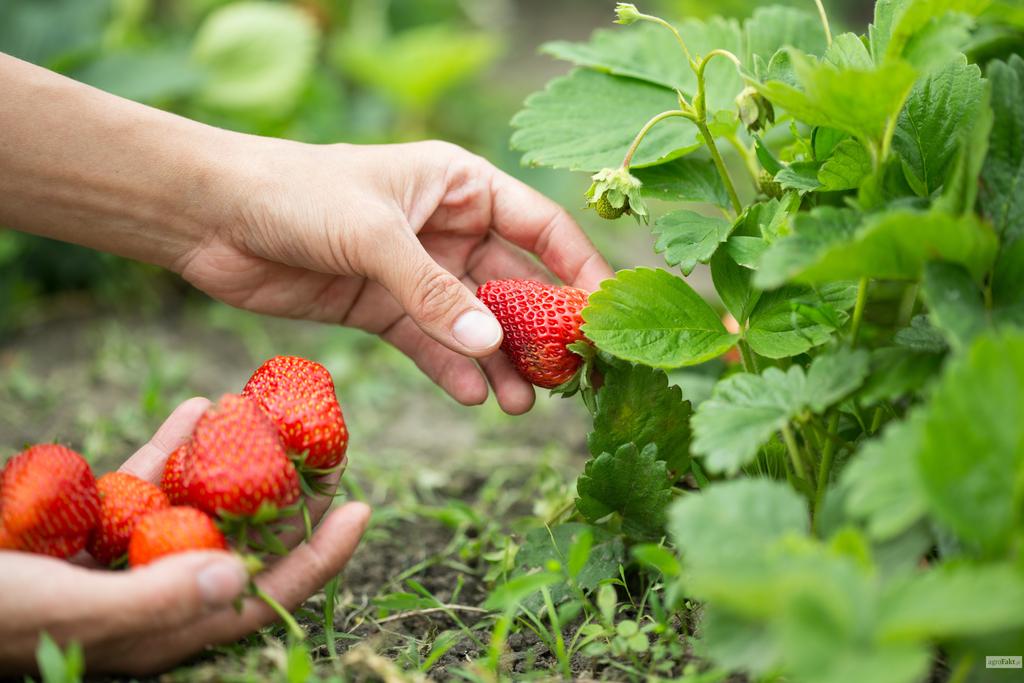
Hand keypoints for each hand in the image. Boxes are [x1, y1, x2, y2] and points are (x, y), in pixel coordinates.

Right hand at [0, 399, 370, 675]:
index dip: (320, 556)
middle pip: (246, 541)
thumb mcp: (69, 609)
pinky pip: (149, 482)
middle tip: (326, 447)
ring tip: (271, 417)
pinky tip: (200, 407)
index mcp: (167, 623)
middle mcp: (158, 591)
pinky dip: (175, 447)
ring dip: (235, 460)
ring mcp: (127, 556)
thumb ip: (155, 599)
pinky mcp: (92, 526)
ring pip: (201, 504)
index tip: (361, 508)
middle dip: (289, 496)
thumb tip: (238, 575)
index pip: (265, 594)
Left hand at [178, 140, 613, 414]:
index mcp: (460, 185)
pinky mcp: (382, 308)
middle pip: (514, 283)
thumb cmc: (296, 194)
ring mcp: (416, 271)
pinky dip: (453, 370)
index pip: (540, 227)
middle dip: (540, 330)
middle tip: (569, 378)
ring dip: (501, 362)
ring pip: (474, 323)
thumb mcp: (374, 235)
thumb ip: (433, 292)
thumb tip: (493, 348)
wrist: (210, 216)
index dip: (578, 270)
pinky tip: (476, 398)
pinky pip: (430, 343)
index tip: (605, 316)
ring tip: (524, 403)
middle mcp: (448, 227)